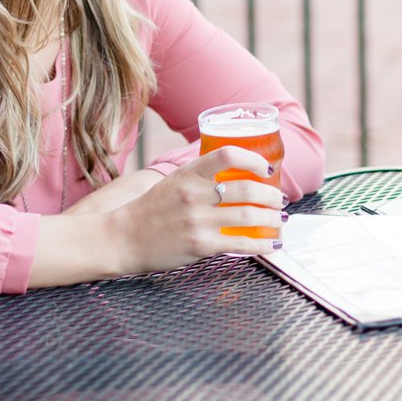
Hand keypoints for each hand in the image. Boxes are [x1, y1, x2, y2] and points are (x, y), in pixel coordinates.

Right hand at [29, 149, 283, 288]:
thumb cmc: (150, 210)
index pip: (227, 155)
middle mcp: (195, 194)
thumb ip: (199, 178)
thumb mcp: (172, 183)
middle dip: (271, 196)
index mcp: (188, 174)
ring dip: (271, 219)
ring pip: (249, 217)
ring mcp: (198, 221)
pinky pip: (240, 243)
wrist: (123, 237)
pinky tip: (271, 244)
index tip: (267, 169)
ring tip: (278, 221)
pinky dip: (262, 245)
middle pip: (247, 190)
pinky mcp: (200, 245)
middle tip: (279, 200)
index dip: (253, 160)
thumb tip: (232, 176)